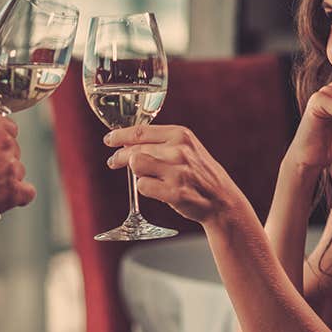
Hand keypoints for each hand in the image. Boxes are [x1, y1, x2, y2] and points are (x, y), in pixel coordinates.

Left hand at [103, 125, 244, 226]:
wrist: (222, 199)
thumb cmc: (199, 173)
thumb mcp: (187, 148)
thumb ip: (161, 142)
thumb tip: (126, 142)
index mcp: (181, 134)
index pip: (140, 131)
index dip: (119, 135)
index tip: (109, 139)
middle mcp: (179, 150)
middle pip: (134, 149)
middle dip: (119, 157)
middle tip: (113, 162)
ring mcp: (177, 172)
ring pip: (136, 165)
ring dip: (136, 172)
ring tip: (145, 176)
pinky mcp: (174, 192)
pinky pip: (143, 186)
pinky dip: (145, 188)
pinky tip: (157, 189)